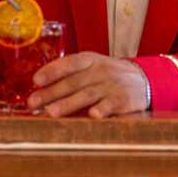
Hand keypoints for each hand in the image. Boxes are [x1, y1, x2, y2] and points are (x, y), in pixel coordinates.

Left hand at [27, 52, 148, 117]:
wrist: (144, 80)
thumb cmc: (109, 76)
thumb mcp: (92, 68)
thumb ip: (71, 75)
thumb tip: (40, 88)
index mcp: (91, 60)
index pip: (70, 63)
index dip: (53, 71)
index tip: (36, 80)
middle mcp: (100, 71)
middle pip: (73, 82)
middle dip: (51, 92)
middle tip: (34, 102)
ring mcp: (112, 85)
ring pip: (87, 94)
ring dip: (68, 103)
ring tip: (51, 112)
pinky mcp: (123, 99)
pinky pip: (111, 104)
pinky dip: (102, 110)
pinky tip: (92, 116)